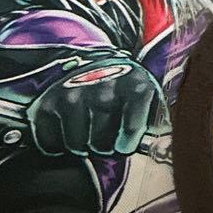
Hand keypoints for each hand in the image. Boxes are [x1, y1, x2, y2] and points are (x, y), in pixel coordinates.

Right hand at [28, 59, 163, 156]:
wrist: (91, 64)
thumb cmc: (125, 89)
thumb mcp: (148, 96)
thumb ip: (158, 121)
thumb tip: (164, 149)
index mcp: (134, 85)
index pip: (132, 128)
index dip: (127, 143)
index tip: (124, 145)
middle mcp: (102, 88)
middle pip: (102, 143)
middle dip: (105, 147)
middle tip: (106, 140)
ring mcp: (72, 95)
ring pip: (78, 145)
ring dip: (83, 147)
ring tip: (90, 135)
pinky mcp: (48, 104)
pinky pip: (53, 142)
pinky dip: (60, 145)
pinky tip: (70, 131)